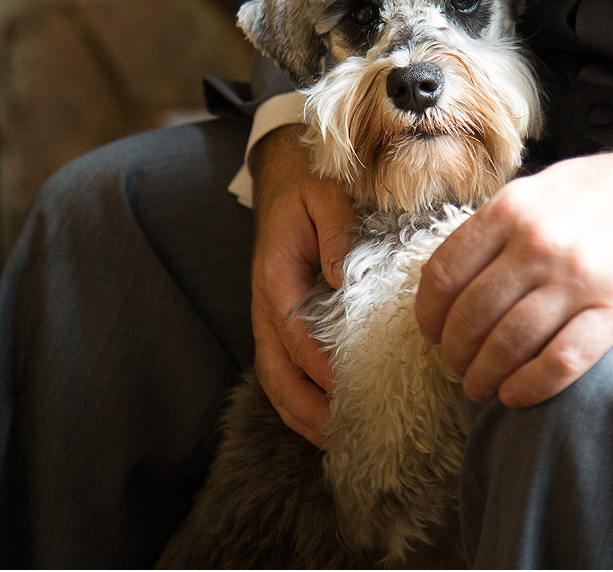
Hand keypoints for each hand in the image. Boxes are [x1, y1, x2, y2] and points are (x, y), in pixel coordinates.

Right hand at [251, 125, 356, 446]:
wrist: (283, 171)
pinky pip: (282, 367)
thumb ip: (334, 230)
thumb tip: (340, 276)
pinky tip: (325, 419)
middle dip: (303, 406)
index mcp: (275, 274)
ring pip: (274, 376)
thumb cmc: (309, 183)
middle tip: (339, 435)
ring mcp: (269, 314)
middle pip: (275, 369)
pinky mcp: (280, 319)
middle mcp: (266, 302)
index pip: (293, 331)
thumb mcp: (324, 193)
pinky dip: (298, 399)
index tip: (346, 389)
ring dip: (299, 412)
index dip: (317, 365)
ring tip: (333, 442)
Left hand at [415, 121, 612, 407]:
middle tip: (459, 369)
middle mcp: (538, 240)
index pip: (444, 272)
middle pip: (471, 316)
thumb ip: (502, 224)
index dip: (430, 314)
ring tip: (484, 388)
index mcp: (513, 207)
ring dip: (487, 377)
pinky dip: (530, 386)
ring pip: (509, 344)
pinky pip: (560, 361)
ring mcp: (579, 275)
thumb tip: (458, 271)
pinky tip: (518, 396)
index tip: (432, 333)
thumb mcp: (548, 187)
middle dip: (456, 354)